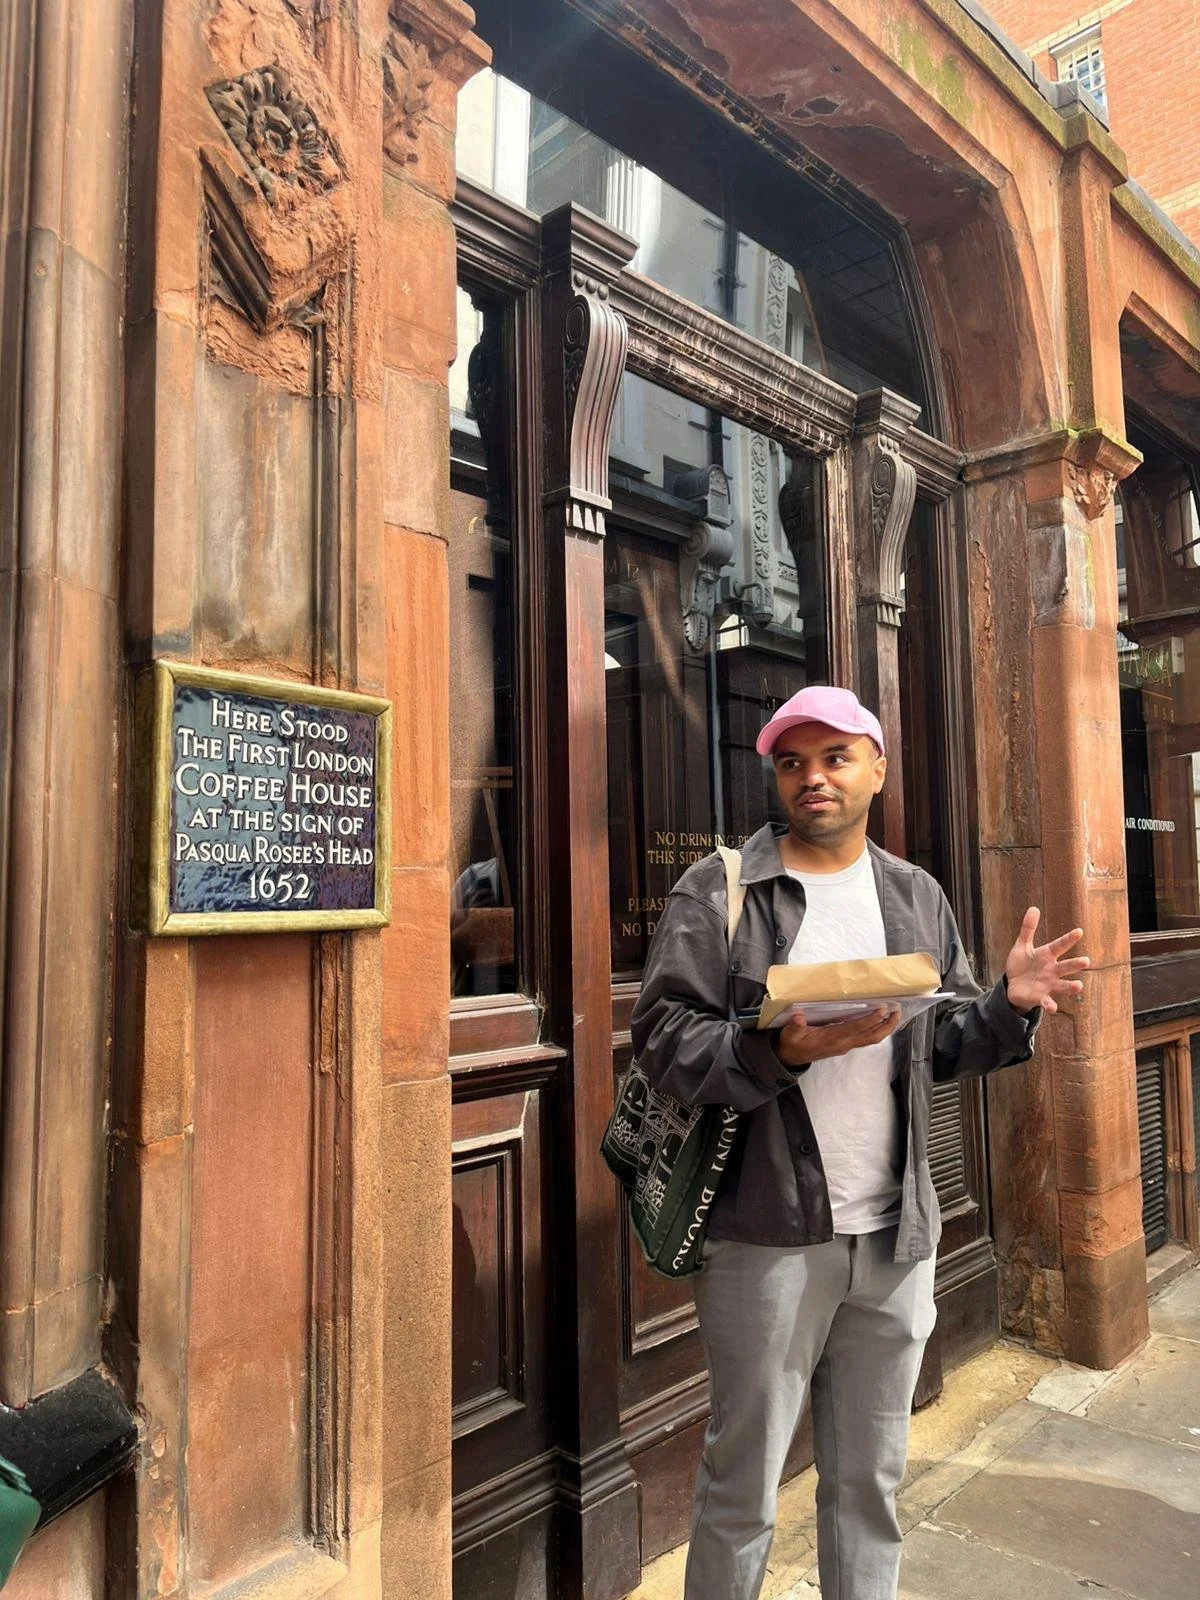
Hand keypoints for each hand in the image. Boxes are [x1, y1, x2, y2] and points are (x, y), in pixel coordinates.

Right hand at [774, 1006, 901, 1067]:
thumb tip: (799, 1017)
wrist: (792, 1058)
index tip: (882, 1010)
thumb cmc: (793, 1043)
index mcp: (832, 1039)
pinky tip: (881, 1021)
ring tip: (894, 1014)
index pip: (855, 1029)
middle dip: (886, 1026)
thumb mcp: (790, 1034)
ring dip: (885, 1028)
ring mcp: (846, 1045)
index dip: (870, 1020)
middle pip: (871, 1037)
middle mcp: (843, 1044)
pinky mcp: (846, 1044)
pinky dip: (876, 1029)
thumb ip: (795, 1026)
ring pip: (871, 1038)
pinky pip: (866, 1038)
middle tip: (897, 1011)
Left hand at [1005, 907, 1088, 1014]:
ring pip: (1062, 985)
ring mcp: (1047, 984)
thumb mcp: (1022, 946)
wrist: (1012, 986)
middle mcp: (1051, 970)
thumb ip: (1028, 929)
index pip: (1060, 945)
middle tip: (1086, 961)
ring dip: (1070, 986)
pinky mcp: (1040, 997)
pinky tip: (1053, 1008)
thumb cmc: (1021, 965)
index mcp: (1047, 956)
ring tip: (1079, 985)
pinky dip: (1050, 1005)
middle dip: (1075, 964)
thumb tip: (1034, 908)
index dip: (1069, 939)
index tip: (1079, 931)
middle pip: (1066, 966)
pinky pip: (1047, 1001)